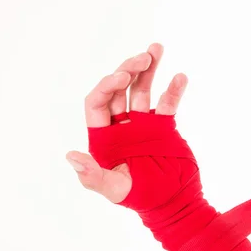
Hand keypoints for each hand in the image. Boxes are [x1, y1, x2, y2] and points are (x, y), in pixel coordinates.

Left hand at [65, 43, 187, 202]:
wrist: (174, 202)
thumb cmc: (141, 198)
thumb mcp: (114, 189)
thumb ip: (93, 175)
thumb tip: (71, 155)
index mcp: (104, 137)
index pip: (98, 102)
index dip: (107, 85)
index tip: (123, 76)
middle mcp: (122, 127)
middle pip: (119, 89)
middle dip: (128, 69)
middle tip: (144, 57)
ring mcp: (143, 125)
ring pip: (142, 90)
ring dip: (148, 69)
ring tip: (156, 48)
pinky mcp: (164, 127)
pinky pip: (167, 103)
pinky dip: (173, 90)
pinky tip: (179, 77)